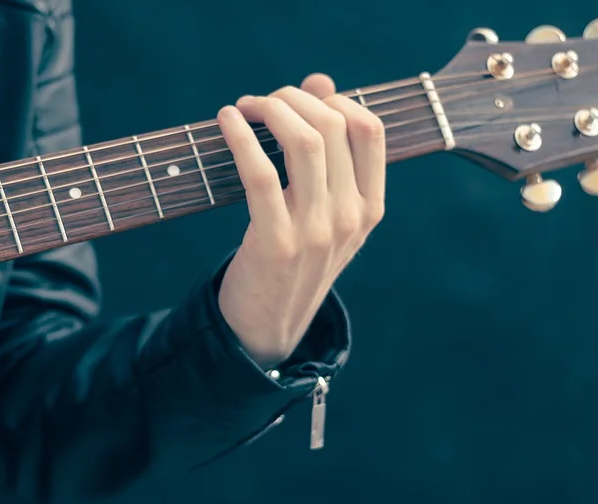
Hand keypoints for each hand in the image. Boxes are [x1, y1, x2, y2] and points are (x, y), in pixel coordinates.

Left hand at [216, 74, 384, 366]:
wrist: (268, 326)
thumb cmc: (293, 259)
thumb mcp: (323, 210)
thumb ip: (328, 151)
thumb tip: (320, 82)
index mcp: (370, 208)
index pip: (370, 130)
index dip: (334, 99)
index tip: (301, 98)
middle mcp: (350, 218)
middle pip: (333, 127)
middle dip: (293, 98)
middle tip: (262, 101)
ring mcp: (316, 231)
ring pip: (304, 142)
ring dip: (270, 109)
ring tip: (245, 107)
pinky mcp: (275, 242)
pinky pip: (259, 173)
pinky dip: (240, 137)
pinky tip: (227, 121)